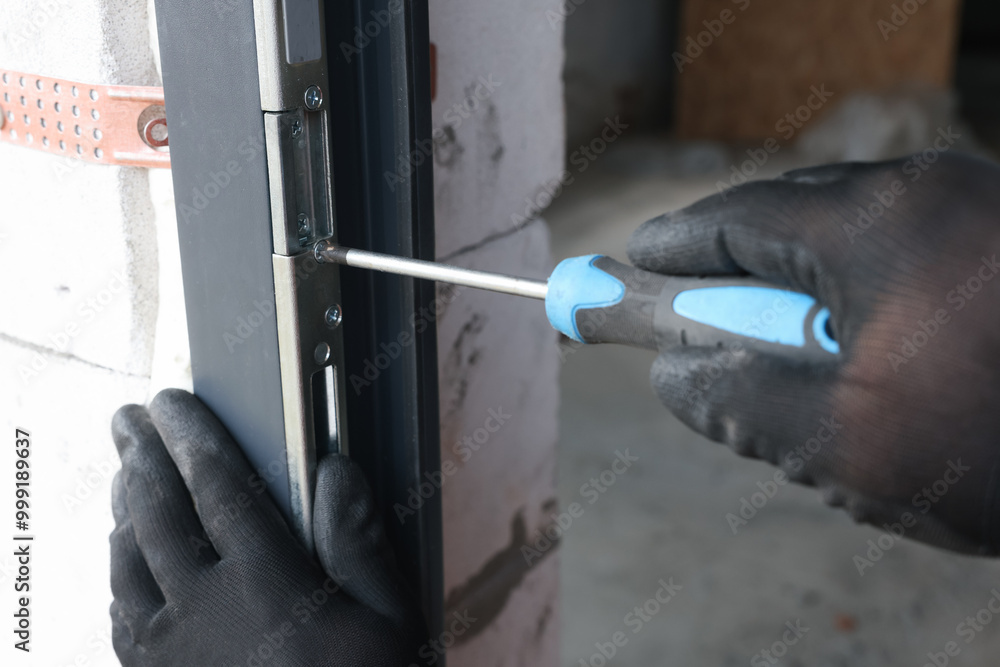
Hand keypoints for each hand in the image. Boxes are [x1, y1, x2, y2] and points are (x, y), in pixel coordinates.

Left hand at [110, 389, 423, 664]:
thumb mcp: (388, 623)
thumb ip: (359, 541)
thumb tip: (336, 469)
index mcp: (265, 586)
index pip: (218, 488)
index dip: (193, 436)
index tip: (172, 402)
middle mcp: (202, 614)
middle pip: (156, 515)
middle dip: (140, 457)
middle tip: (128, 420)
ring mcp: (168, 656)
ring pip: (125, 565)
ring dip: (122, 510)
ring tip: (124, 476)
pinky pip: (119, 620)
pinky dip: (117, 575)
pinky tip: (124, 563)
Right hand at [628, 152, 999, 554]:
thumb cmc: (998, 446)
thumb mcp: (842, 442)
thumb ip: (735, 402)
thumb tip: (671, 374)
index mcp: (876, 220)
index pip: (741, 218)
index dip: (677, 245)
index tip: (636, 260)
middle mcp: (933, 192)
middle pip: (798, 221)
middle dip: (741, 274)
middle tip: (702, 323)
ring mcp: (985, 213)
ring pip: (860, 245)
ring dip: (813, 299)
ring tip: (802, 370)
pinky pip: (916, 262)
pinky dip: (875, 306)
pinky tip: (885, 368)